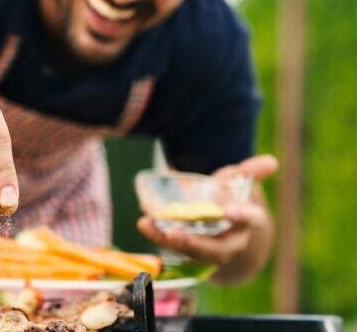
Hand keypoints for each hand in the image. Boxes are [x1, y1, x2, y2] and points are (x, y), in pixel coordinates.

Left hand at [137, 155, 277, 271]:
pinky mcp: (190, 250)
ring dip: (167, 241)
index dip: (241, 216)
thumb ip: (250, 172)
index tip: (229, 212)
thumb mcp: (242, 184)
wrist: (230, 231)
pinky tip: (144, 223)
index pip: (250, 220)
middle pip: (215, 249)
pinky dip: (158, 235)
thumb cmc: (235, 201)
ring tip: (147, 225)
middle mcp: (230, 242)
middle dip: (195, 243)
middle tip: (175, 234)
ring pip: (191, 252)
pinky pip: (174, 246)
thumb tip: (271, 162)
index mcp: (248, 223)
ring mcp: (209, 250)